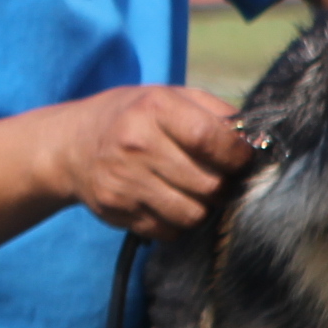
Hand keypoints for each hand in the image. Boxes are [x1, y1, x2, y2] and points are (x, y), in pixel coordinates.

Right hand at [51, 87, 253, 242]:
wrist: (71, 145)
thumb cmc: (133, 117)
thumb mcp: (169, 97)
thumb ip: (214, 112)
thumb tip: (255, 140)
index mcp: (154, 108)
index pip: (211, 139)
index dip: (237, 155)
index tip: (241, 158)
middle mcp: (136, 144)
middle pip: (208, 184)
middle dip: (223, 185)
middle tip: (218, 177)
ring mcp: (124, 181)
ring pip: (193, 214)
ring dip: (203, 207)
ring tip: (195, 192)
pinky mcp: (117, 210)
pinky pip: (169, 231)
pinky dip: (177, 223)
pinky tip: (169, 203)